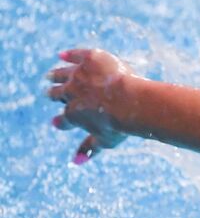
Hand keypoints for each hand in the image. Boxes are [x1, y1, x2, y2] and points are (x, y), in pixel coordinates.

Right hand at [45, 48, 134, 164]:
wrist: (131, 102)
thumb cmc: (121, 124)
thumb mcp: (105, 140)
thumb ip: (89, 149)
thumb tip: (76, 162)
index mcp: (73, 115)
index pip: (63, 119)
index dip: (60, 122)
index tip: (57, 123)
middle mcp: (71, 93)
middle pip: (57, 93)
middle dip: (54, 94)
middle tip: (50, 93)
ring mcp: (79, 75)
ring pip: (62, 74)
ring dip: (56, 76)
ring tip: (51, 76)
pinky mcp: (90, 59)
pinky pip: (76, 55)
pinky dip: (70, 55)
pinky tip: (63, 55)